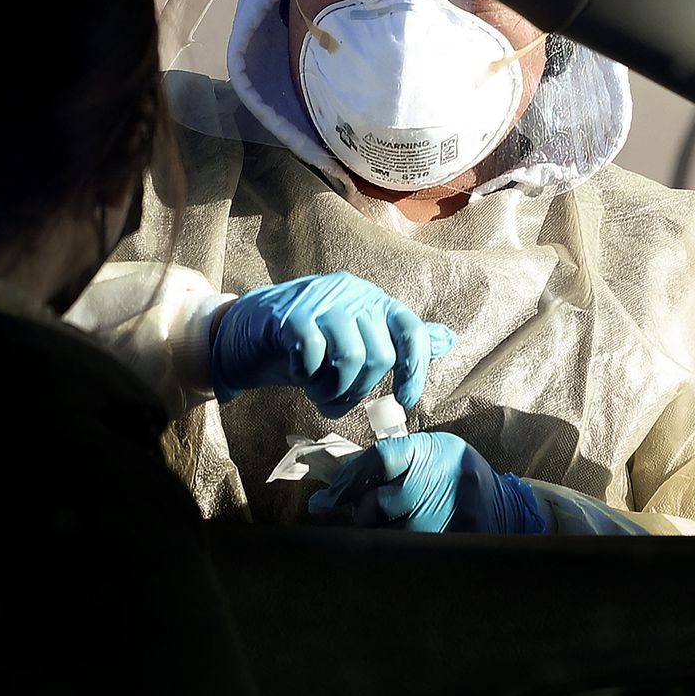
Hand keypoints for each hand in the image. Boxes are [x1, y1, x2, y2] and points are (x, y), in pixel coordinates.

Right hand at [211, 271, 455, 418]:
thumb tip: (448, 339)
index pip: (410, 330)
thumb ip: (396, 340)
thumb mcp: (353, 340)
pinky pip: (311, 352)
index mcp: (373, 301)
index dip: (415, 369)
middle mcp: (352, 295)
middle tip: (336, 399)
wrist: (246, 331)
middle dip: (360, 390)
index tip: (404, 400)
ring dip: (333, 389)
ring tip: (318, 393)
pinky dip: (306, 375)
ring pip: (349, 356)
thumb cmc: (305, 341)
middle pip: (379, 355)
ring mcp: (319, 301)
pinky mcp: (288, 314)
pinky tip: (297, 373)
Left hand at [307, 431, 545, 533]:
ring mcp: (445, 514)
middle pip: (376, 503)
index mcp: (428, 451)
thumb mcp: (428, 451)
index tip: (329, 494)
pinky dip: (395, 552)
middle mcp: (436, 480)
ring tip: (387, 529)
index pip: (379, 459)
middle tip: (363, 514)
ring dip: (377, 535)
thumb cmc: (454, 474)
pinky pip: (406, 552)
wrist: (503, 505)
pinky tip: (399, 547)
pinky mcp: (452, 542)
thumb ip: (390, 462)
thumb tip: (336, 484)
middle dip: (362, 512)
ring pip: (386, 535)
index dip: (349, 478)